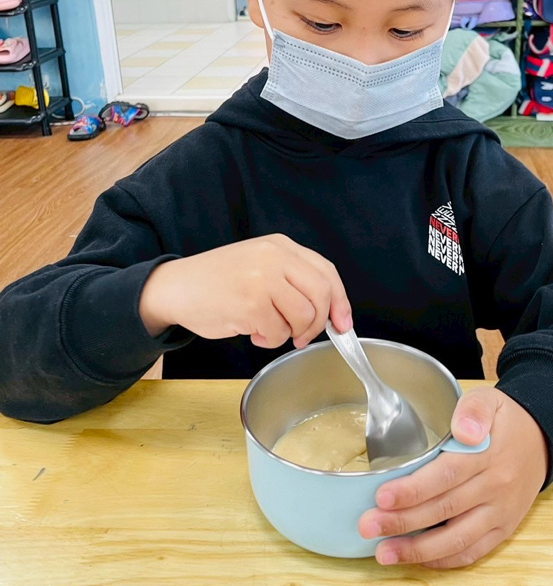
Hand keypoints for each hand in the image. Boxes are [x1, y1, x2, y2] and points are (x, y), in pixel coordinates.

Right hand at [139, 234, 351, 346]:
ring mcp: (263, 279)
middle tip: (303, 336)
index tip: (343, 323)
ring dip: (289, 333)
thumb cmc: (218, 281)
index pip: (326, 272)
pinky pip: (278, 332)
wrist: (176, 287)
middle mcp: (275, 257)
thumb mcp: (258, 264)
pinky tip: (251, 331)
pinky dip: (269, 339)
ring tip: (268, 329)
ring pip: (304, 316)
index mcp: (280, 246)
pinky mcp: (251, 304)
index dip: (340, 301)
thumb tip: (329, 312)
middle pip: (322, 294)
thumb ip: (291, 279)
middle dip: (318, 322)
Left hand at [359, 387, 548, 568]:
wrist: (543, 439)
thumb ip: (473, 410)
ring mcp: (500, 512)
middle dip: (402, 522)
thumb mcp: (490, 400)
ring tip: (384, 553)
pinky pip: (473, 552)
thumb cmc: (505, 420)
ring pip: (457, 539)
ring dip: (418, 550)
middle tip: (368, 527)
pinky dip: (444, 560)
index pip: (446, 475)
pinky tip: (417, 559)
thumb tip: (464, 430)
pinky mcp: (503, 529)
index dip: (413, 490)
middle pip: (444, 509)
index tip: (382, 497)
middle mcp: (495, 487)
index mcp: (487, 454)